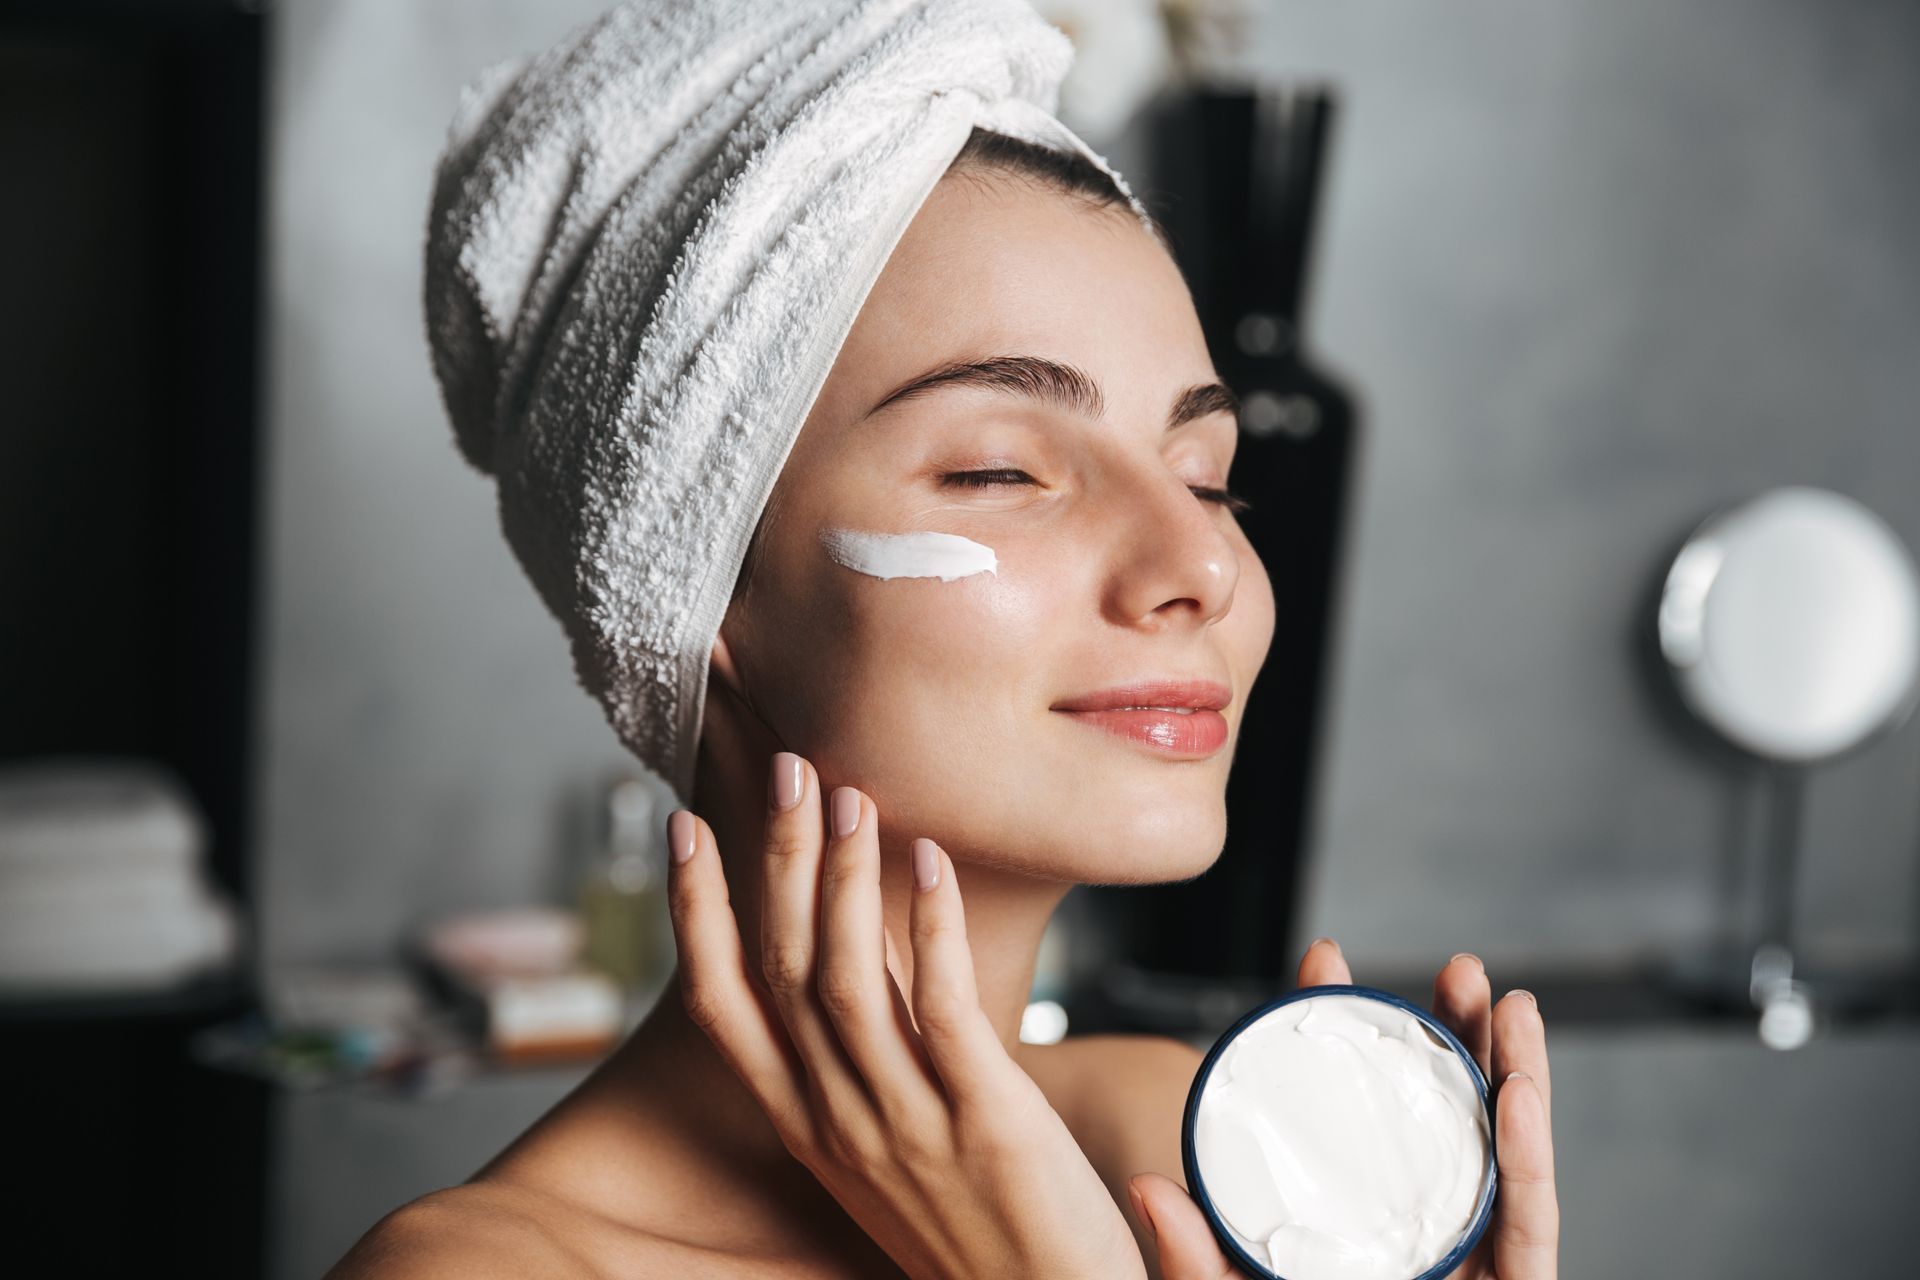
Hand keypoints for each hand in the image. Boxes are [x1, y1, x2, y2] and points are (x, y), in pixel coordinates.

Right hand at [664, 752, 1147, 1279]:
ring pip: (847, 982)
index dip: (697, 914)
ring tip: (851, 796)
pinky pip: (940, 1011)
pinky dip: (929, 929)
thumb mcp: (887, 1158)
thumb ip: (861, 1072)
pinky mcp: (986, 1124)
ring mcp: (909, 1126)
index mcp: (810, 1131)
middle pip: (784, 971)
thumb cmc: (978, 1234)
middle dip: (778, 860)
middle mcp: (842, 1124)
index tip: (688, 830)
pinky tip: (930, 864)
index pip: (723, 1009)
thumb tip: (851, 975)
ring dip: (843, 879)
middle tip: (789, 769)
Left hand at [1129, 939, 1558, 1279]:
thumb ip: (1197, 1265)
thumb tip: (1147, 1187)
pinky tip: (1522, 1097)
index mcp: (1349, 1231)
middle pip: (1438, 1124)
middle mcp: (1414, 1242)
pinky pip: (1524, 1231)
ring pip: (1497, 1162)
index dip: (1339, 1037)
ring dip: (1511, 1077)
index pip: (1344, 1118)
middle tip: (1453, 968)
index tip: (1325, 955)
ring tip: (1504, 1003)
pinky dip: (1528, 1161)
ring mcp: (1466, 1272)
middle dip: (1451, 1039)